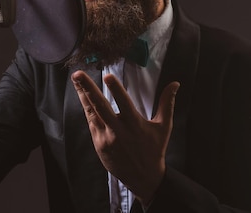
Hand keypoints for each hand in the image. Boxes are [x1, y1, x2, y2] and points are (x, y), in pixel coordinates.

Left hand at [71, 70, 179, 204]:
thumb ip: (167, 103)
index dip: (116, 89)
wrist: (143, 177)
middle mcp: (118, 130)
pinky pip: (91, 122)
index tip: (107, 76)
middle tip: (78, 74)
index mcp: (135, 124)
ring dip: (82, 94)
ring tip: (75, 78)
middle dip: (88, 88)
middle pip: (100, 106)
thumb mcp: (164, 126)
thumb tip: (175, 83)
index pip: (124, 103)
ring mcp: (106, 137)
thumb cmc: (154, 149)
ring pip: (91, 112)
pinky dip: (86, 107)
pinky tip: (82, 95)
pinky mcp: (99, 143)